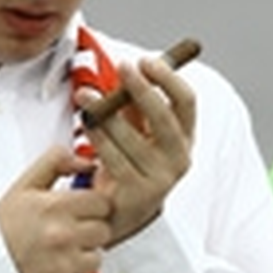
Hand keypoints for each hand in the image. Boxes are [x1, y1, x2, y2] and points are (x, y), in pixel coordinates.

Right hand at [0, 146, 113, 272]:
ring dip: (82, 259)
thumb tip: (88, 161)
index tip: (78, 213)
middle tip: (66, 235)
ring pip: (97, 258)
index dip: (91, 208)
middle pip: (103, 231)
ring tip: (58, 255)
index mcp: (54, 207)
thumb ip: (56, 162)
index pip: (102, 203)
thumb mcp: (24, 186)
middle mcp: (61, 235)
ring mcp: (62, 265)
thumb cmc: (2, 229)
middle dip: (88, 232)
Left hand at [75, 56, 195, 245]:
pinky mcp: (136, 193)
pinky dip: (97, 136)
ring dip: (105, 111)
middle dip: (142, 89)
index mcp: (185, 137)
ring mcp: (160, 179)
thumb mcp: (141, 132)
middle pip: (163, 116)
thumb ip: (136, 107)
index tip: (146, 61)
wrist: (123, 212)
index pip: (187, 101)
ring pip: (131, 137)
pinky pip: (112, 158)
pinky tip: (85, 121)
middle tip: (123, 67)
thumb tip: (129, 70)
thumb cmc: (132, 162)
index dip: (168, 79)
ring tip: (85, 94)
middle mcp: (179, 158)